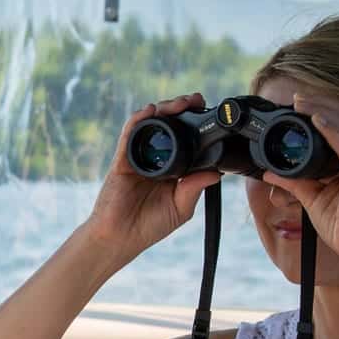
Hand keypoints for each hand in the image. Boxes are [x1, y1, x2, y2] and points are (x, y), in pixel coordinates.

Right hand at [82, 95, 222, 261]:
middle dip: (180, 109)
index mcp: (170, 168)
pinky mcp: (122, 160)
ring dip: (163, 109)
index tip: (207, 111)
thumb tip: (217, 172)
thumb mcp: (181, 207)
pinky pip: (129, 135)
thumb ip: (195, 189)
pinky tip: (149, 111)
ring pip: (149, 124)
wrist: (121, 238)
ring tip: (178, 103)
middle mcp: (154, 158)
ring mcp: (137, 157)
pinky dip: (138, 120)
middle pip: (167, 125)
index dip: (193, 123)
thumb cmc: (149, 226)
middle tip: (195, 100)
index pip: (183, 138)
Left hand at [262, 93, 338, 261]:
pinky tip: (316, 120)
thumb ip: (293, 181)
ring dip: (325, 111)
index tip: (299, 106)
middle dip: (324, 105)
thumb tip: (269, 171)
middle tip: (297, 98)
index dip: (324, 114)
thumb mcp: (312, 198)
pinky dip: (332, 131)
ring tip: (302, 102)